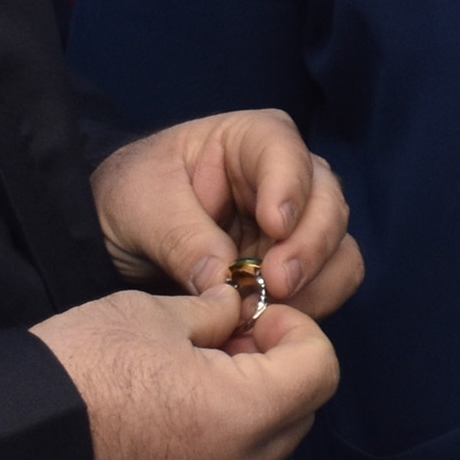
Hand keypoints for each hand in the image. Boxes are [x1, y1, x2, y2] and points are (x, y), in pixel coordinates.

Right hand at [34, 286, 339, 459]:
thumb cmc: (73, 375)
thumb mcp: (146, 315)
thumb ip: (209, 311)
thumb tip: (232, 311)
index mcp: (244, 415)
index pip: (321, 370)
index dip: (296, 332)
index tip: (252, 317)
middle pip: (297, 415)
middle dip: (273, 372)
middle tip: (222, 341)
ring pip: (257, 452)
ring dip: (242, 412)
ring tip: (182, 379)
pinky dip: (208, 448)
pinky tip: (157, 420)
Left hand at [92, 110, 361, 322]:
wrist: (120, 235)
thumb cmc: (133, 198)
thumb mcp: (142, 208)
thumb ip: (183, 239)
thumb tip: (225, 280)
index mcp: (251, 140)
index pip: (286, 153)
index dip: (288, 188)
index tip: (274, 227)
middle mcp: (290, 177)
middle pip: (328, 203)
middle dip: (309, 246)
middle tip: (278, 284)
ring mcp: (300, 223)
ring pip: (339, 247)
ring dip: (315, 282)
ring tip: (271, 309)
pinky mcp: (299, 266)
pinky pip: (330, 284)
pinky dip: (312, 305)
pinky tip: (272, 319)